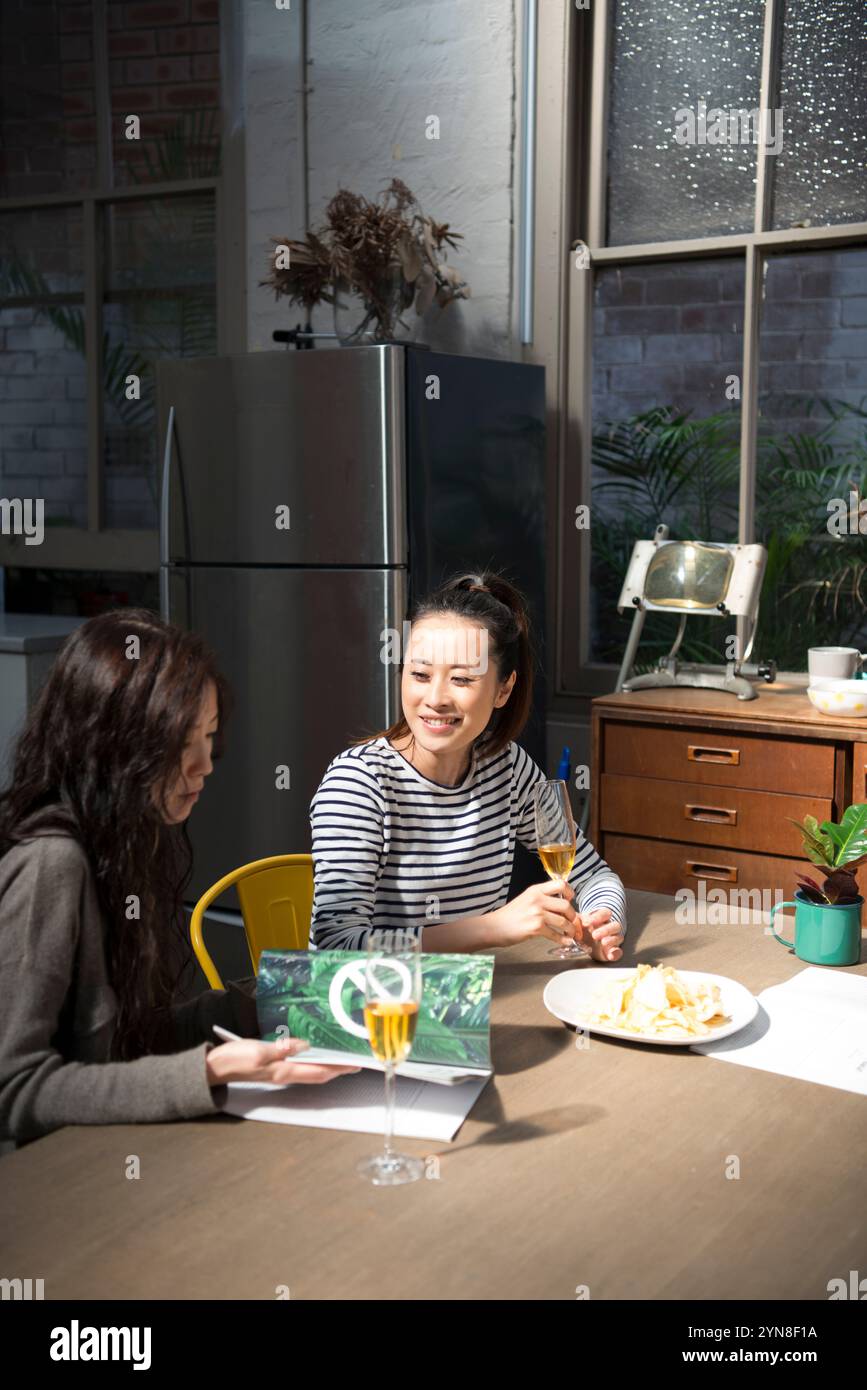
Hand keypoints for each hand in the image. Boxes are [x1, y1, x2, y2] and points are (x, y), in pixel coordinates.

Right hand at [205, 1037, 361, 1086]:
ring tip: (340, 1059)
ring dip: (327, 1066)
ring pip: (310, 1071)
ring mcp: (279, 1072)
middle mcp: (284, 1074)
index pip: (318, 1071)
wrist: (216, 1067)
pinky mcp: (273, 1067)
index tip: (354, 1064)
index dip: (338, 1069)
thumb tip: (304, 1045)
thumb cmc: (234, 1060)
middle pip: (318, 1074)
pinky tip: (313, 1054)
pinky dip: (312, 1062)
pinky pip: (299, 1067)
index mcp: (283, 1071)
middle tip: (353, 1062)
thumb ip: (282, 1048)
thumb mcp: (258, 1050)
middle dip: (337, 1070)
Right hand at [488, 879, 581, 947]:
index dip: (569, 892)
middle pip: (565, 905)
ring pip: (563, 921)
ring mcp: (536, 913)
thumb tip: (563, 906)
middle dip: (573, 916)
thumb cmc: (510, 915)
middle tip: (573, 922)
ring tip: (571, 934)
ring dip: (571, 929)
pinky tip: (565, 941)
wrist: (494, 927)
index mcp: (535, 890)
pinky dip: (563, 939)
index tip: (570, 900)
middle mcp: (537, 899)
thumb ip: (542, 899)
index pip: (560, 884)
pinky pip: (556, 934)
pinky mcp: (535, 928)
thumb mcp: (526, 899)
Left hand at [575, 908, 623, 961]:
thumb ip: (575, 921)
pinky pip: (618, 952)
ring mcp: (613, 939)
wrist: (586, 944)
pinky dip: (615, 954)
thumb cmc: (583, 931)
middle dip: (605, 929)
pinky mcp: (613, 951)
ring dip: (611, 940)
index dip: (598, 916)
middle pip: (615, 925)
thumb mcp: (577, 924)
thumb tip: (570, 919)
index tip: (586, 922)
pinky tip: (610, 955)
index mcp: (601, 919)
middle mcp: (610, 928)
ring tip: (603, 942)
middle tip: (594, 935)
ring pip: (618, 937)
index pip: (606, 913)